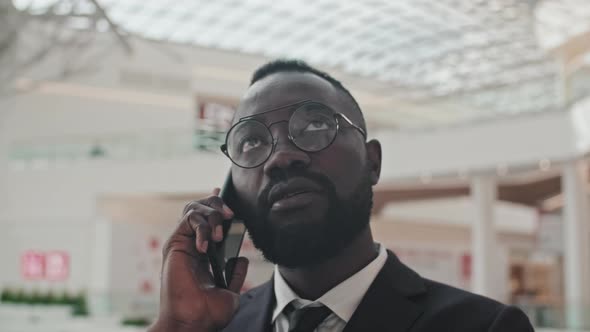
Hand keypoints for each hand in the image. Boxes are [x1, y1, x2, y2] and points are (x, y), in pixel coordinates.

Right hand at [149, 188, 248, 331]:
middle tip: (230, 216)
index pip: (207, 220)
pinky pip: (189, 220)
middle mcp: (190, 244)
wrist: (194, 322)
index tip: (227, 197)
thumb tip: (240, 258)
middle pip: (200, 207)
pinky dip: (202, 226)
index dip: (216, 205)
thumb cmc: (208, 312)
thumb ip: (234, 273)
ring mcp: (181, 242)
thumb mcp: (230, 291)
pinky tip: (207, 245)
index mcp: (202, 253)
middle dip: (217, 204)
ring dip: (212, 215)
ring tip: (219, 235)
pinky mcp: (175, 244)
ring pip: (194, 208)